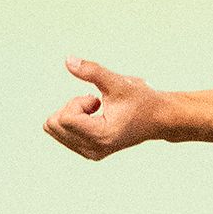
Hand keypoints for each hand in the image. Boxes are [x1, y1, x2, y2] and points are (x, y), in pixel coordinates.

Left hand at [43, 57, 172, 160]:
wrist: (158, 119)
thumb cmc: (141, 100)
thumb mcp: (118, 82)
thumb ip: (92, 71)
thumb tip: (67, 60)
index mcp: (102, 136)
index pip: (65, 118)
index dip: (77, 102)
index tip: (98, 99)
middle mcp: (94, 149)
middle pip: (54, 124)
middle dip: (72, 107)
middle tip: (96, 104)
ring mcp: (91, 153)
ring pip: (54, 129)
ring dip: (72, 113)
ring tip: (98, 111)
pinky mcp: (89, 153)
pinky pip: (61, 134)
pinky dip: (73, 121)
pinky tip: (95, 118)